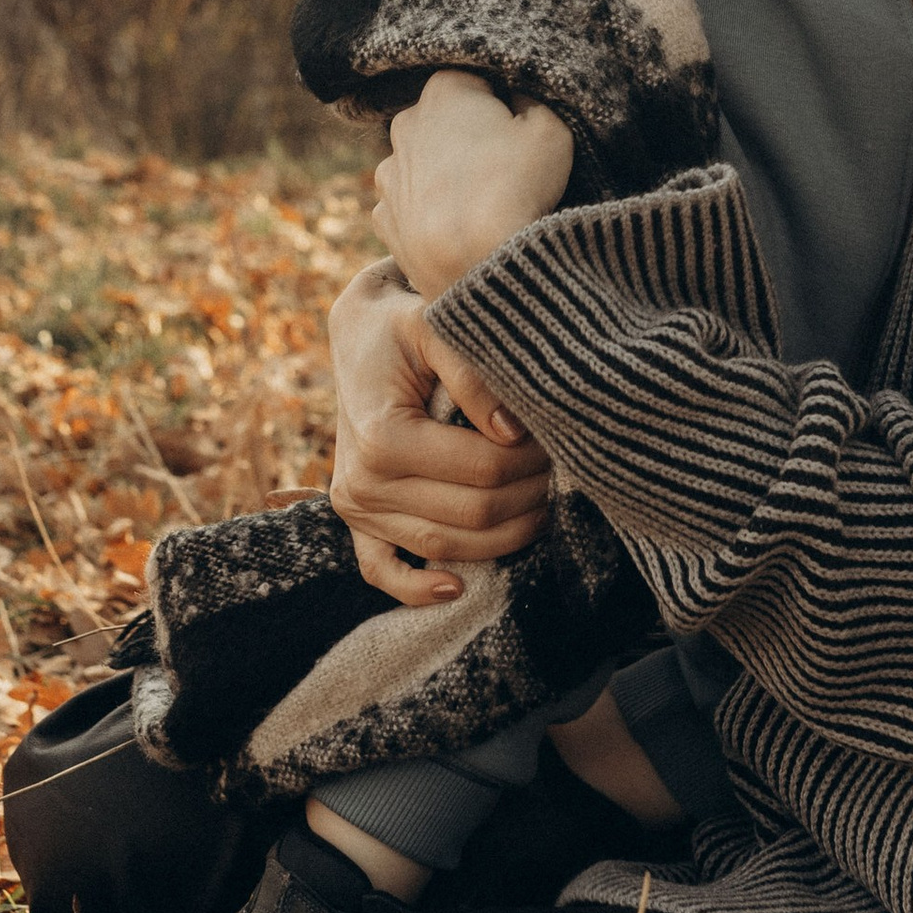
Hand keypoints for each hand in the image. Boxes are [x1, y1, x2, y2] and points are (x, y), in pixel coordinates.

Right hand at [328, 261, 550, 602]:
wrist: (358, 332)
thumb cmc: (402, 324)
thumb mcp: (436, 326)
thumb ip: (475, 375)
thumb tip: (512, 433)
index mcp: (383, 437)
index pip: (484, 471)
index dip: (532, 462)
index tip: (556, 439)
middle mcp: (362, 481)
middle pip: (472, 515)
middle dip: (529, 495)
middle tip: (558, 467)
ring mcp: (355, 506)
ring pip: (444, 547)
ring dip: (503, 536)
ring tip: (540, 502)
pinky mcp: (354, 518)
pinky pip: (381, 570)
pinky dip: (417, 588)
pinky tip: (457, 587)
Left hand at [373, 69, 573, 300]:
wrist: (476, 269)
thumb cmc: (516, 190)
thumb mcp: (552, 131)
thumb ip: (537, 100)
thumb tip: (519, 98)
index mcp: (446, 91)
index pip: (481, 81)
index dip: (507, 105)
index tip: (522, 132)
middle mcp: (405, 124)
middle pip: (448, 121)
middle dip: (473, 138)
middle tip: (506, 170)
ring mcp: (389, 173)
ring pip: (425, 164)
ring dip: (449, 176)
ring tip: (483, 206)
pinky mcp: (383, 216)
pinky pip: (411, 205)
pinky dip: (431, 213)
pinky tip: (458, 230)